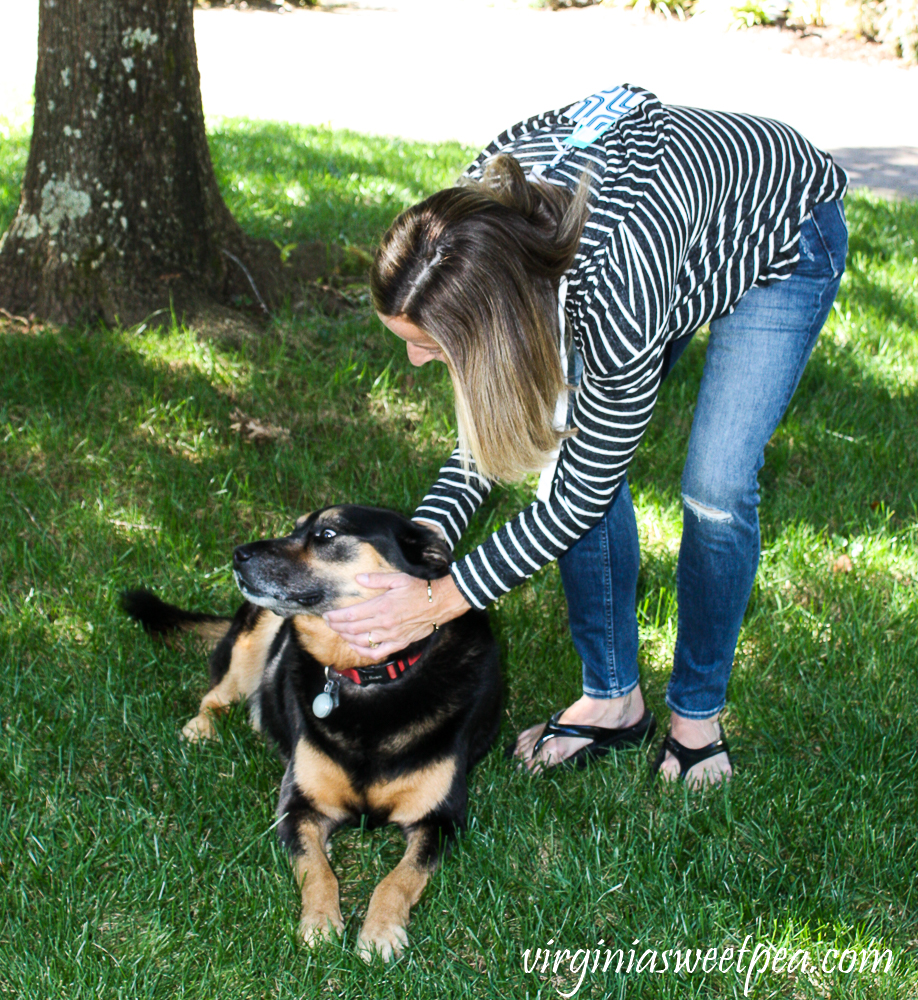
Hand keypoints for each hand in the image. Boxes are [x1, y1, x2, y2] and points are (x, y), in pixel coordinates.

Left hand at [323, 572, 470, 660]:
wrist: (439, 604)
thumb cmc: (419, 590)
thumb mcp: (398, 579)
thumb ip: (376, 579)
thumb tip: (359, 578)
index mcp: (382, 606)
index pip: (351, 615)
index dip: (335, 617)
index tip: (326, 616)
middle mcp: (384, 623)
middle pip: (352, 629)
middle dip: (337, 627)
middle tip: (329, 623)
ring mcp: (391, 635)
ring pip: (361, 641)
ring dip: (346, 638)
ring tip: (339, 633)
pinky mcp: (399, 643)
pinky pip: (377, 652)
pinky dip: (363, 651)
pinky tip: (356, 646)